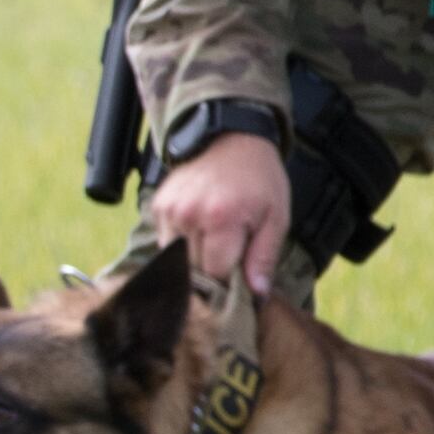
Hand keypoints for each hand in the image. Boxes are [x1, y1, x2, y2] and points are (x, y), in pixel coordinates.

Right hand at [152, 128, 290, 293]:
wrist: (231, 139)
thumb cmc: (259, 180)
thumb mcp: (276, 217)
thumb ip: (264, 258)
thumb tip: (257, 295)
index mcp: (222, 219)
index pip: (216, 274)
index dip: (229, 280)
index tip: (240, 275)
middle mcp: (190, 215)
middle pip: (193, 269)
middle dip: (212, 271)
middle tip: (230, 258)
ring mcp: (170, 210)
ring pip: (175, 259)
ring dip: (194, 259)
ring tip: (214, 242)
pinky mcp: (158, 206)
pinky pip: (166, 241)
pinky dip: (182, 243)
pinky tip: (199, 229)